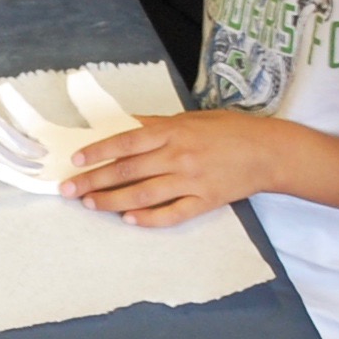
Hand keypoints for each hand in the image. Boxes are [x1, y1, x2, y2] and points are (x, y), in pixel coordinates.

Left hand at [61, 109, 291, 227]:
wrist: (268, 151)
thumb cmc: (230, 130)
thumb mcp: (192, 118)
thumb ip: (158, 123)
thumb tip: (127, 122)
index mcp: (174, 132)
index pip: (126, 142)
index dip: (99, 152)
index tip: (77, 160)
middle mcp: (179, 156)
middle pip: (128, 170)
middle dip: (94, 180)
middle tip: (69, 189)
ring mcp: (191, 181)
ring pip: (143, 194)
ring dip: (113, 201)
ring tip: (90, 204)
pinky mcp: (204, 202)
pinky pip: (172, 213)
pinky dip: (149, 219)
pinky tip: (130, 220)